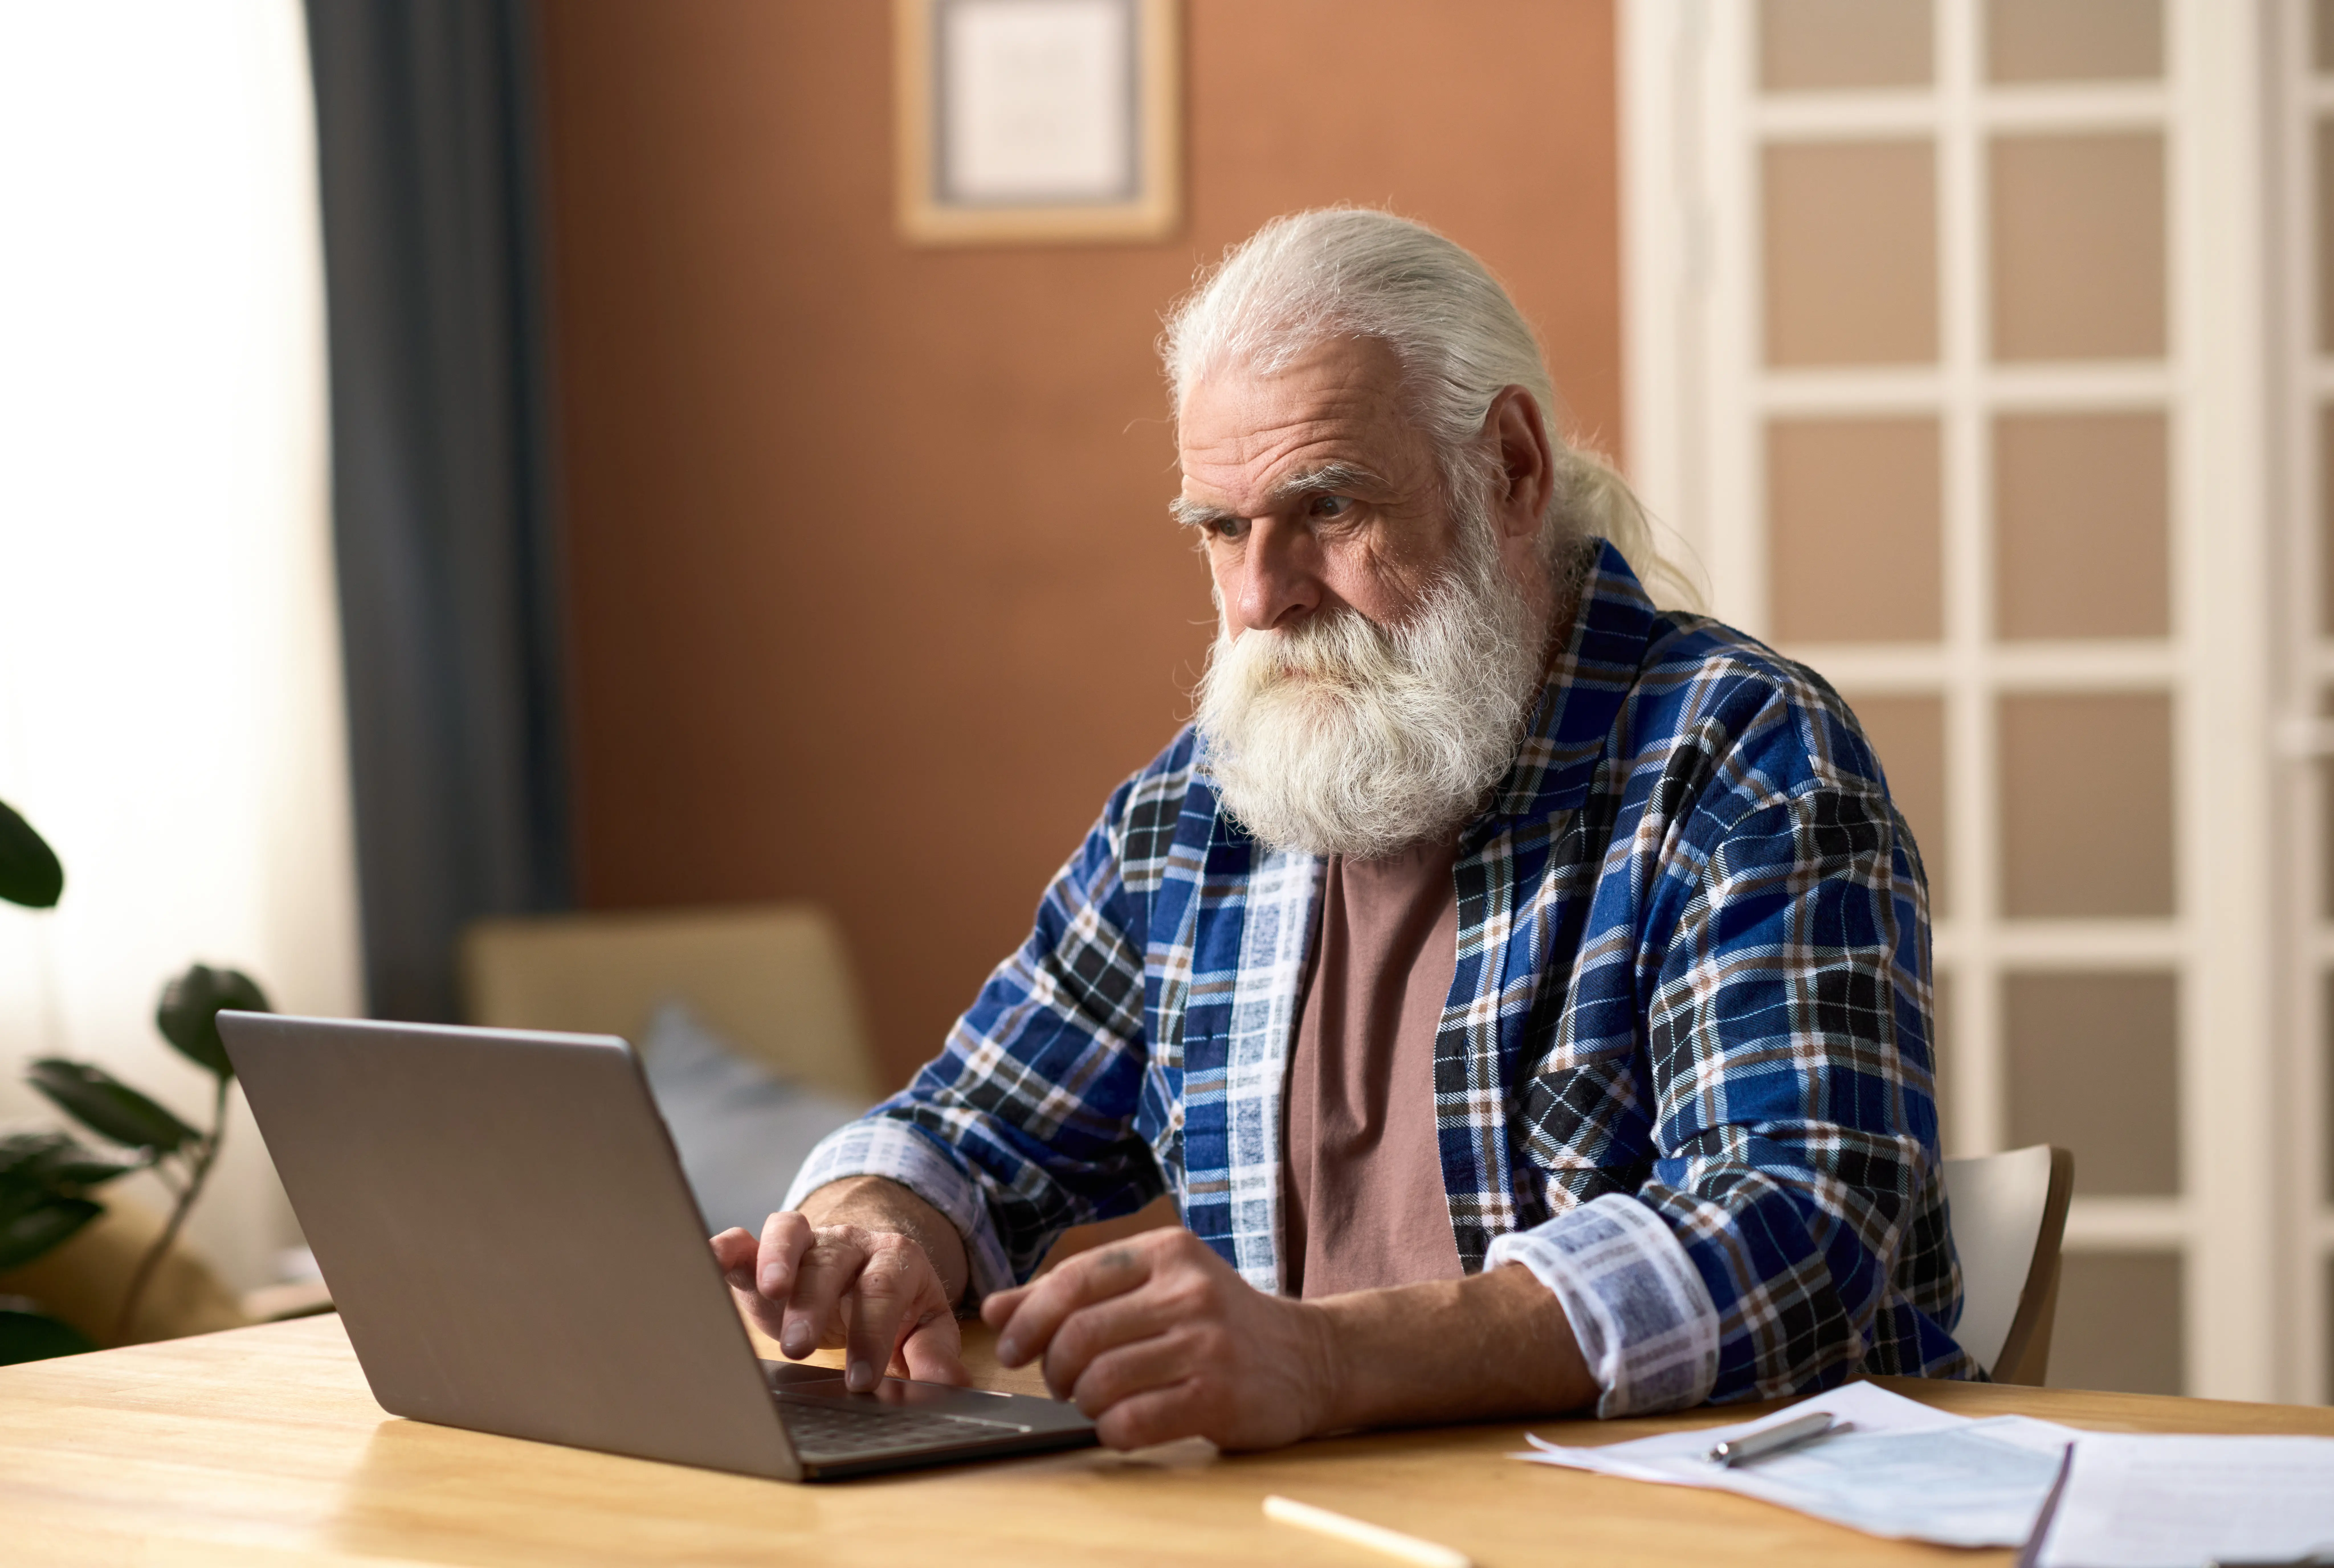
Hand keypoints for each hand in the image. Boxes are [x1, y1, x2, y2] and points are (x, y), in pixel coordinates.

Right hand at [709, 1179, 970, 1392]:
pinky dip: (727, 1246)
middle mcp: (848, 1243)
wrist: (865, 1261)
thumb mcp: (924, 1324)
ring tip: (768, 1292)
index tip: (861, 1380)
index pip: (883, 1291)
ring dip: (777, 1261)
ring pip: (789, 1235)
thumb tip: (950, 1384)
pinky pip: (745, 1237)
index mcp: (893, 1260)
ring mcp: (806, 1241)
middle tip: (801, 1348)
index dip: (872, 1333)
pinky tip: (711, 1260)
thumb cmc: (894, 1302)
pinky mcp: (765, 1249)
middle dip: (815, 1304)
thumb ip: (934, 1352)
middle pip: (832, 1263)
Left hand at [980, 1227, 1333, 1450]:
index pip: (1072, 1280)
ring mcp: (1206, 1343)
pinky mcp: (1218, 1396)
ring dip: (1084, 1402)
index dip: (1029, 1319)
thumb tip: (996, 1307)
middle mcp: (1188, 1290)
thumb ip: (1074, 1293)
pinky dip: (1112, 1430)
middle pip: (1079, 1335)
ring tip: (1098, 1403)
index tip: (1013, 1348)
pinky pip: (1133, 1421)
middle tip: (1063, 1383)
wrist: (1309, 1357)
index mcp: (1167, 1251)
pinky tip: (1123, 1425)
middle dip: (1055, 1369)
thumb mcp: (1155, 1285)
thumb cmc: (1217, 1321)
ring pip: (1101, 1381)